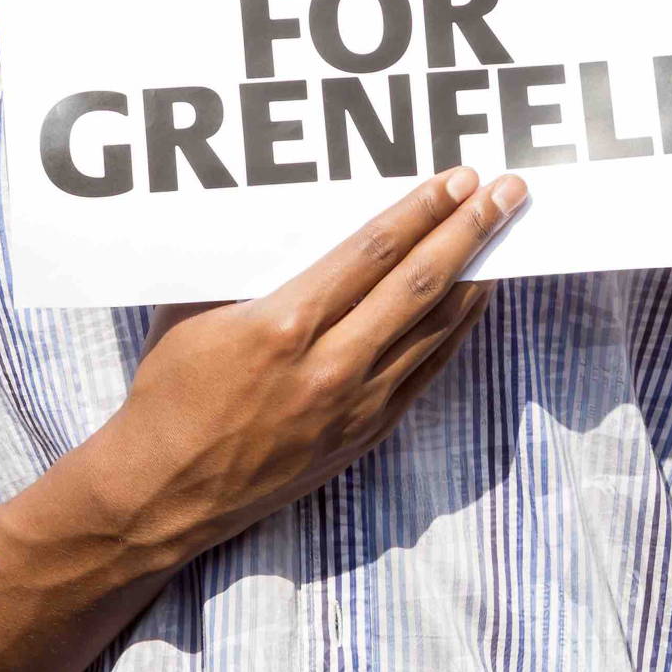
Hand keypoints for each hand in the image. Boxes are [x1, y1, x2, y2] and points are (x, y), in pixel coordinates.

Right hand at [95, 167, 523, 557]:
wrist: (165, 493)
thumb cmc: (170, 391)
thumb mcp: (192, 311)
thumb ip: (245, 263)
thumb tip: (287, 211)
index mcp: (284, 324)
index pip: (373, 251)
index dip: (422, 210)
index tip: (458, 178)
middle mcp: (330, 365)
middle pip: (419, 283)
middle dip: (468, 231)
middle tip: (505, 193)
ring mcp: (354, 406)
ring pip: (435, 329)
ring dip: (476, 277)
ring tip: (506, 236)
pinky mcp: (364, 435)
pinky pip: (427, 371)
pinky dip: (457, 330)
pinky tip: (475, 300)